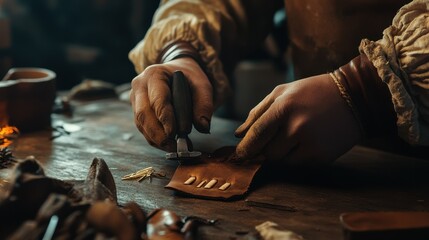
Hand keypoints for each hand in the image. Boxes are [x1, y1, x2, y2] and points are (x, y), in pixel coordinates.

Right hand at [130, 58, 212, 150]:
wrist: (178, 72)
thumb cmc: (188, 77)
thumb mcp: (202, 85)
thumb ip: (204, 104)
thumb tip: (203, 127)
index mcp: (154, 75)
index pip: (157, 99)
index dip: (165, 118)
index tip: (174, 134)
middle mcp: (140, 86)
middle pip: (143, 114)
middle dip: (158, 134)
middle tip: (173, 147)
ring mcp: (136, 99)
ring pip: (141, 124)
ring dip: (156, 139)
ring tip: (173, 147)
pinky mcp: (137, 111)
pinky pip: (143, 128)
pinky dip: (154, 139)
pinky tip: (167, 145)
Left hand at [234, 74, 361, 165]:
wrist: (354, 97)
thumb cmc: (312, 92)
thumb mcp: (283, 92)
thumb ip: (258, 112)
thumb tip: (238, 134)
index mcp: (284, 107)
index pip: (256, 134)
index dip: (245, 147)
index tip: (238, 155)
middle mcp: (296, 127)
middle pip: (267, 152)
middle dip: (265, 148)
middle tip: (277, 136)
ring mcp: (310, 143)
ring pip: (281, 160)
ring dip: (281, 152)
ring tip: (295, 134)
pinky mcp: (321, 156)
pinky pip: (297, 164)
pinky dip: (296, 156)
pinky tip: (307, 140)